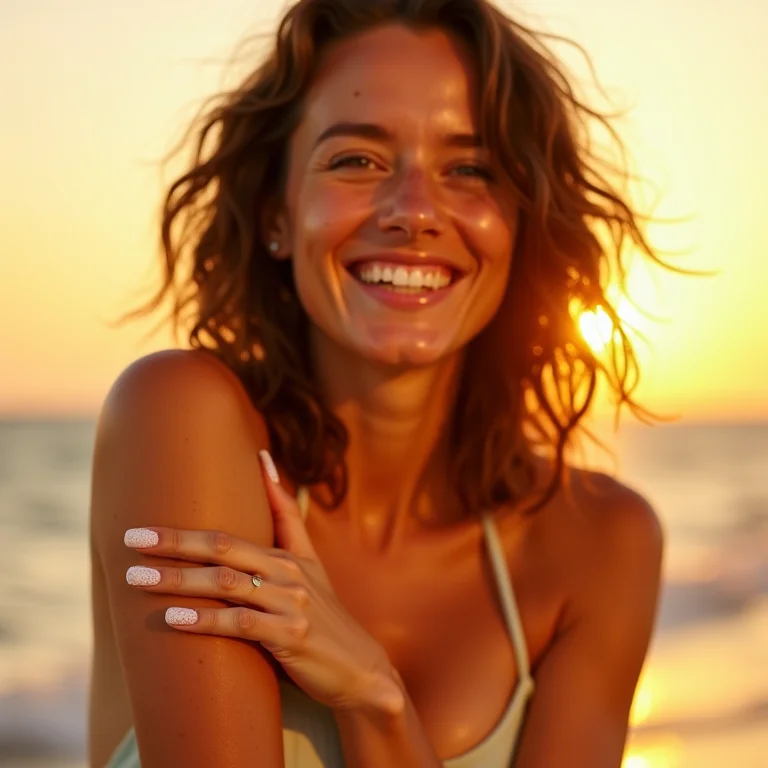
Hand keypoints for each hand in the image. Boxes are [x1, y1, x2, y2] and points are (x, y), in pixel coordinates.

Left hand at [123, 450, 401, 714]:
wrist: (359, 666)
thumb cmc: (322, 615)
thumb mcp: (309, 564)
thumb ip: (286, 519)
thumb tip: (264, 461)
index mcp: (289, 555)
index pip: (234, 528)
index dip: (194, 518)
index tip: (153, 508)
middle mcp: (290, 572)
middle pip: (224, 548)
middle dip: (174, 542)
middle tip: (132, 539)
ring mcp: (291, 603)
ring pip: (227, 583)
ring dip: (179, 580)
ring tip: (138, 579)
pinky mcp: (292, 635)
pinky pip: (241, 623)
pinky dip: (206, 619)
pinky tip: (175, 618)